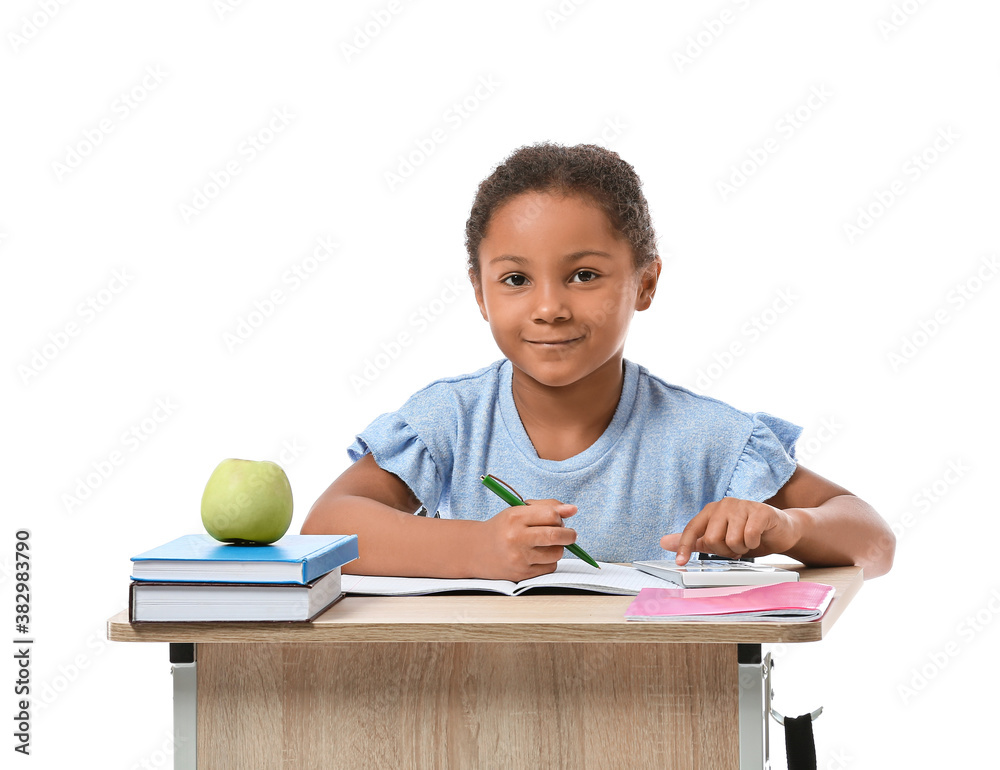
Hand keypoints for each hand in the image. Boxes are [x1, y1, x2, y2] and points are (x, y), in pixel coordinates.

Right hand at [477, 499, 577, 580]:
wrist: (476, 550)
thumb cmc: (503, 528)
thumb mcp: (519, 510)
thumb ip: (547, 507)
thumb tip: (573, 509)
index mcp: (515, 517)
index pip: (551, 515)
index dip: (561, 517)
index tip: (560, 520)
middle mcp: (516, 537)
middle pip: (556, 535)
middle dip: (570, 535)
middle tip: (570, 534)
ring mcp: (519, 557)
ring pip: (556, 553)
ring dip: (558, 548)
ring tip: (546, 545)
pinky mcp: (522, 573)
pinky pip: (550, 567)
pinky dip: (549, 561)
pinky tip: (537, 556)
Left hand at [659, 498, 799, 565]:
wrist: (779, 530)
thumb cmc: (746, 534)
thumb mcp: (718, 540)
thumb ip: (692, 541)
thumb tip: (664, 542)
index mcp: (710, 510)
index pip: (692, 529)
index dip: (684, 546)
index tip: (680, 563)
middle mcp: (724, 504)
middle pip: (712, 539)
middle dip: (724, 551)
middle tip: (734, 548)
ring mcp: (742, 505)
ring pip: (731, 540)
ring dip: (740, 549)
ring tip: (746, 542)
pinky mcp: (760, 511)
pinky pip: (749, 536)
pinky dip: (753, 544)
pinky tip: (757, 538)